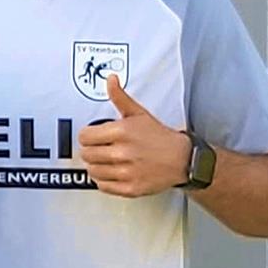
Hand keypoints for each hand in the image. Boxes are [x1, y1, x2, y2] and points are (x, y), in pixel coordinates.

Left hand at [78, 75, 191, 196]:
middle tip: (102, 149)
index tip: (94, 137)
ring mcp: (127, 172)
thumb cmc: (159, 137)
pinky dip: (105, 181)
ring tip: (108, 161)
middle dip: (91, 150)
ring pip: (92, 171)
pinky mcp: (131, 188)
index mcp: (121, 132)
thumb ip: (120, 97)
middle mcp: (123, 152)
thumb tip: (111, 80)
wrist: (183, 159)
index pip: (84, 137)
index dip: (87, 136)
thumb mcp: (138, 113)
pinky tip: (114, 172)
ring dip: (97, 166)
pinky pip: (103, 186)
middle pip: (86, 154)